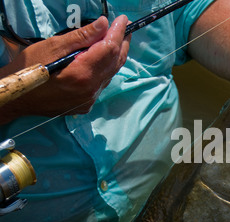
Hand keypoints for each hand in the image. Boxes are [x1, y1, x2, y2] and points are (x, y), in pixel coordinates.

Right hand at [0, 15, 130, 124]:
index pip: (109, 49)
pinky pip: (101, 84)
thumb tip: (104, 24)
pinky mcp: (85, 104)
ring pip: (110, 74)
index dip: (117, 32)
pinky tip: (102, 61)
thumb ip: (81, 37)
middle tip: (124, 28)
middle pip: (114, 63)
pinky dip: (105, 70)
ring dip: (115, 57)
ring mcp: (89, 99)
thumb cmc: (29, 68)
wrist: (16, 97)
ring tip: (116, 41)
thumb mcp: (52, 46)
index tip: (122, 19)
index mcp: (82, 73)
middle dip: (121, 43)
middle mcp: (90, 88)